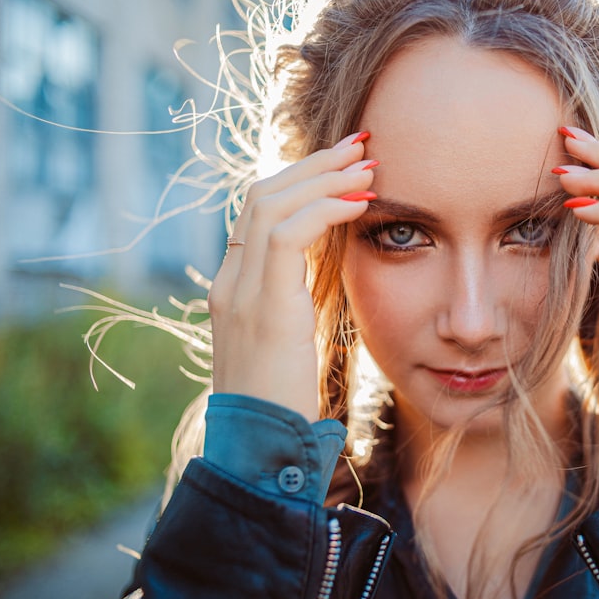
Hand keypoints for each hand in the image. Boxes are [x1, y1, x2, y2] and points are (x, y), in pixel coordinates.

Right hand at [207, 132, 377, 421]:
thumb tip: (327, 271)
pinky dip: (326, 210)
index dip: (303, 180)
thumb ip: (298, 301)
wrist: (258, 452)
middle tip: (362, 145)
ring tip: (369, 166)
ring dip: (324, 178)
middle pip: (263, 194)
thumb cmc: (284, 404)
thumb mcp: (291, 341)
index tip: (348, 167)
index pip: (261, 211)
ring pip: (270, 203)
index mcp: (236, 286)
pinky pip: (288, 235)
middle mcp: (230, 280)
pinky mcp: (261, 307)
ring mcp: (239, 291)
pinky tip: (362, 205)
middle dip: (315, 164)